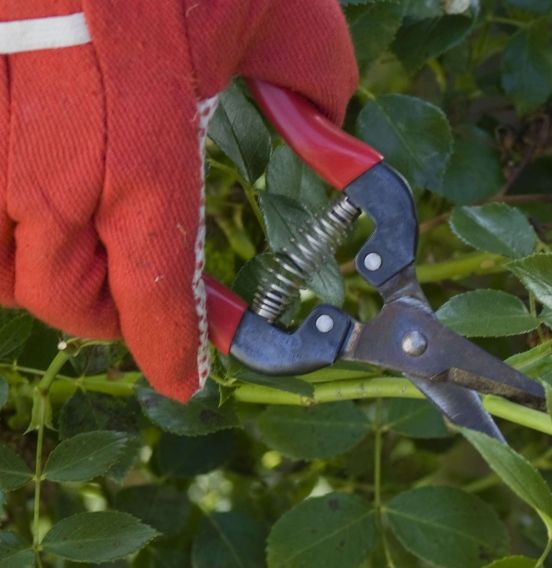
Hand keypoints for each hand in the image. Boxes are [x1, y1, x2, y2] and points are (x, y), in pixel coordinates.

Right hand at [0, 1, 355, 399]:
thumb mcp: (274, 12)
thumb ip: (315, 95)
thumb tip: (344, 153)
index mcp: (136, 161)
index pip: (150, 299)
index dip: (173, 348)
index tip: (191, 372)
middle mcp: (44, 172)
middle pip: (62, 301)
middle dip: (110, 316)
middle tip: (148, 306)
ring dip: (42, 275)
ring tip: (84, 255)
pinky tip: (28, 201)